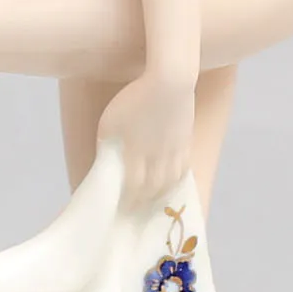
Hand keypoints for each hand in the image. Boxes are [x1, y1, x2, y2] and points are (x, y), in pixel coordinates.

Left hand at [97, 71, 196, 202]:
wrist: (170, 80)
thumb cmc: (133, 99)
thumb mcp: (109, 122)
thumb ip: (108, 144)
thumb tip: (107, 159)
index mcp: (135, 155)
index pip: (132, 187)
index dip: (128, 201)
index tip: (122, 210)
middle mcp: (157, 158)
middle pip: (152, 188)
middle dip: (143, 202)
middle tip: (137, 211)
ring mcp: (174, 150)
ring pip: (169, 181)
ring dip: (161, 194)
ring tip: (154, 202)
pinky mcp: (185, 140)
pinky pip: (183, 168)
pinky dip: (176, 180)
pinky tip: (172, 183)